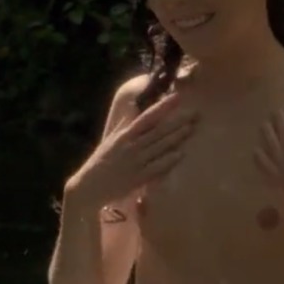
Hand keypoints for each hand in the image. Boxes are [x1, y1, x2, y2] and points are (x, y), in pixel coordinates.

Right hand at [65, 88, 197, 208]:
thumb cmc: (101, 162)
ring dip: (177, 137)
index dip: (162, 107)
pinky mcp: (138, 179)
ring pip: (160, 147)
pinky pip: (156, 168)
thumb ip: (125, 124)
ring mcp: (135, 163)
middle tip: (195, 112)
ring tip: (191, 128)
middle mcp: (131, 147)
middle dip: (177, 120)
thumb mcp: (111, 139)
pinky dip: (168, 160)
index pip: (147, 117)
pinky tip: (180, 154)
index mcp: (124, 135)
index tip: (177, 97)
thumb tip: (135, 107)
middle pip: (158, 131)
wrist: (89, 187)